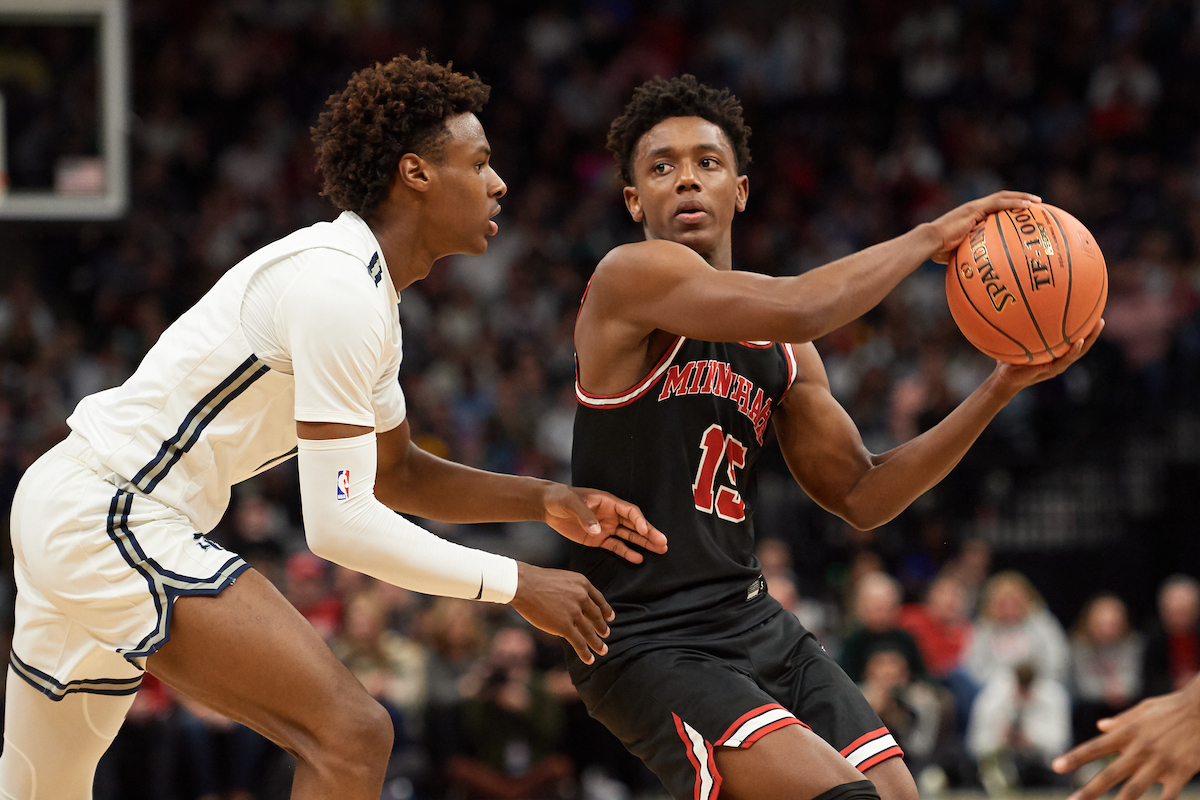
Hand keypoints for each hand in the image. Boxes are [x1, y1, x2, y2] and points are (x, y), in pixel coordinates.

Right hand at [509, 562, 613, 663]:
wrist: (523, 585)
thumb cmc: (536, 581)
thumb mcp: (561, 579)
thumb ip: (571, 590)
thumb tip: (575, 603)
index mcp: (582, 584)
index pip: (599, 599)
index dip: (605, 610)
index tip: (610, 618)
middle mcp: (582, 597)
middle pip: (596, 616)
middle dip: (601, 627)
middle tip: (606, 634)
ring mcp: (574, 612)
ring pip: (589, 632)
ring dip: (597, 643)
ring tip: (603, 650)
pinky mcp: (564, 626)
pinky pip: (579, 642)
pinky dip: (585, 652)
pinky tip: (590, 659)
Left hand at [542, 484, 666, 563]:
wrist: (548, 506)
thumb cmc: (561, 498)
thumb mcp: (571, 503)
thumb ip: (585, 516)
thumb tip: (598, 531)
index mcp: (608, 502)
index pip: (630, 512)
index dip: (639, 521)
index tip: (646, 531)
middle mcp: (611, 515)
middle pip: (635, 525)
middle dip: (649, 534)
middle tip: (663, 543)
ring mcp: (606, 527)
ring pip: (629, 536)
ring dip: (644, 544)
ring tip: (660, 550)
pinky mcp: (598, 539)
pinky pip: (616, 546)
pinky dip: (627, 552)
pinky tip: (638, 559)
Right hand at [927, 190, 1042, 263]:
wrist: (930, 242)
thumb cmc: (939, 251)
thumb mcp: (958, 253)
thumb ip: (969, 255)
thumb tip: (977, 271)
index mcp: (971, 216)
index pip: (993, 207)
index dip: (1008, 207)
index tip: (1022, 212)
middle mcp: (974, 208)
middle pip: (1001, 198)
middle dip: (1020, 198)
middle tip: (1036, 203)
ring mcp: (974, 207)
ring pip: (1003, 197)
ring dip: (1021, 198)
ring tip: (1037, 202)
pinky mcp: (974, 209)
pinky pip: (999, 204)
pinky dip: (1014, 203)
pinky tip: (1028, 206)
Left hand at [990, 318, 1103, 394]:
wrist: (1002, 380)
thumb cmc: (1008, 359)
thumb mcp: (1015, 342)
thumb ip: (1018, 329)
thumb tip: (1015, 307)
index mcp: (1054, 354)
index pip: (1072, 341)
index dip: (1082, 332)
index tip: (1092, 316)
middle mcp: (1058, 360)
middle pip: (1081, 346)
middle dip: (1092, 334)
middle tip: (1101, 319)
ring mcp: (1055, 367)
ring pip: (1077, 353)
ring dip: (1089, 340)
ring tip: (1097, 326)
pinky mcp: (1048, 371)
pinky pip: (1063, 361)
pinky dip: (1072, 352)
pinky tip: (1078, 342)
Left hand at [1051, 677, 1199, 799]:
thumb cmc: (1172, 708)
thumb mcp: (1143, 709)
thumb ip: (1122, 720)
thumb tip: (1101, 726)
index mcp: (1127, 733)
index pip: (1094, 747)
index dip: (1075, 758)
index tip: (1056, 767)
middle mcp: (1139, 749)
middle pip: (1109, 774)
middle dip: (1089, 791)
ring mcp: (1160, 762)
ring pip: (1134, 789)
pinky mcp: (1181, 772)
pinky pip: (1168, 796)